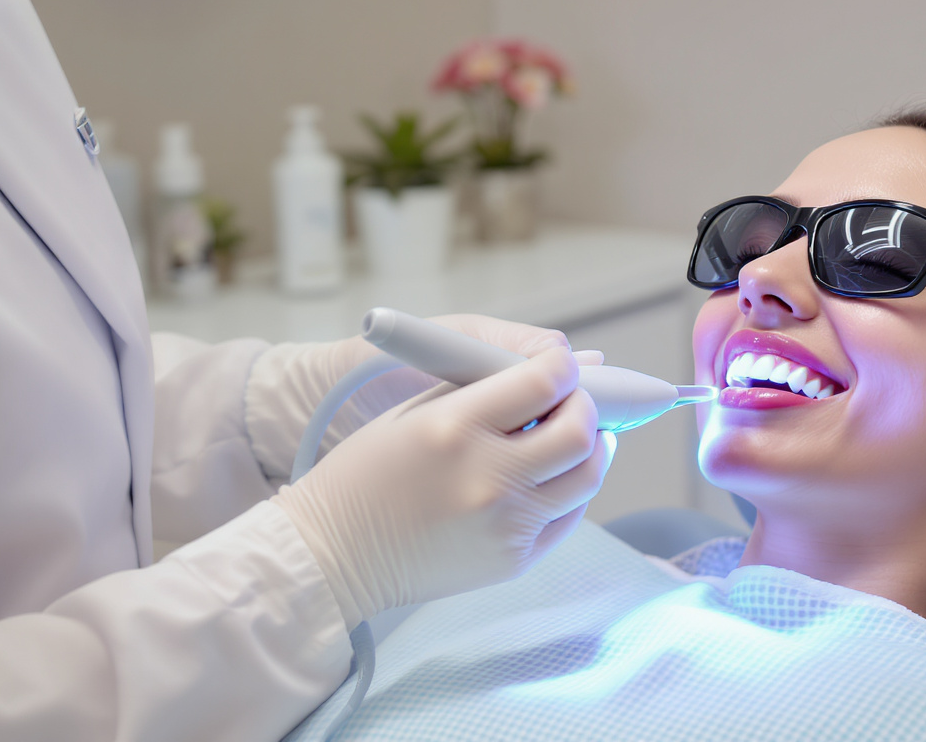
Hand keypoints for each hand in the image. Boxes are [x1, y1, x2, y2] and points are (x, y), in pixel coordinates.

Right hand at [274, 345, 615, 628]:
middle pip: (579, 432)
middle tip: (574, 402)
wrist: (334, 554)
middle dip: (586, 408)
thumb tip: (557, 371)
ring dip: (591, 449)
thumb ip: (483, 389)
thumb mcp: (412, 413)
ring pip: (587, 477)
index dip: (563, 367)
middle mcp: (488, 477)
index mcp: (456, 428)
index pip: (544, 382)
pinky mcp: (513, 560)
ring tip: (574, 437)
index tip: (560, 366)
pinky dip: (571, 489)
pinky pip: (569, 516)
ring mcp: (506, 524)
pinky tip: (554, 476)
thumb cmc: (367, 475)